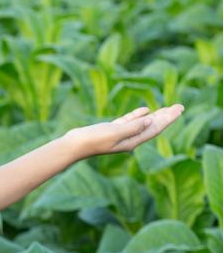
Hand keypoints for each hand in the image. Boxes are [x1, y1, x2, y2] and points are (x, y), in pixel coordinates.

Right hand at [62, 104, 184, 158]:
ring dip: (154, 116)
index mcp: (132, 141)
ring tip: (166, 109)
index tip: (179, 109)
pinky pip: (130, 122)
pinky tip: (144, 110)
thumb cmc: (92, 139)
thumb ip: (134, 126)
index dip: (168, 118)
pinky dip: (139, 116)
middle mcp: (129, 139)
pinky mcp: (111, 130)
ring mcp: (120, 135)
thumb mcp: (115, 132)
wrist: (73, 146)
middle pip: (152, 126)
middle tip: (179, 106)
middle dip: (166, 117)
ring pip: (142, 124)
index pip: (155, 128)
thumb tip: (150, 120)